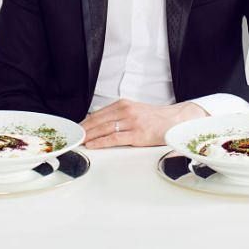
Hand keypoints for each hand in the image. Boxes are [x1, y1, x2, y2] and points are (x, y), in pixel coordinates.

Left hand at [81, 99, 206, 148]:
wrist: (174, 121)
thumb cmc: (154, 118)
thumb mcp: (134, 110)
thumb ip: (118, 115)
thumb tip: (99, 121)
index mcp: (124, 104)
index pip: (98, 113)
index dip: (85, 122)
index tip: (76, 128)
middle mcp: (126, 110)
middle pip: (98, 120)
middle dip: (84, 129)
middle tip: (73, 136)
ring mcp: (131, 122)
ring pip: (104, 129)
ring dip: (89, 136)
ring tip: (79, 141)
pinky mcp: (137, 134)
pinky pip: (114, 138)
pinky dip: (100, 142)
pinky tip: (92, 145)